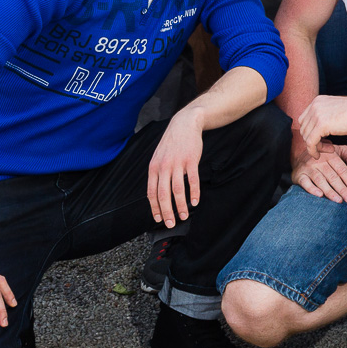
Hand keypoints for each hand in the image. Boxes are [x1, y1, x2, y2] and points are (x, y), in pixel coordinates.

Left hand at [147, 107, 204, 226]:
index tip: (158, 219)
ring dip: (180, 206)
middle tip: (171, 223)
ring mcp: (178, 164)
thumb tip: (157, 192)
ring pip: (177, 190)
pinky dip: (193, 193)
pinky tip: (195, 202)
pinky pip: (192, 180)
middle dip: (167, 212)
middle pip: (163, 194)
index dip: (155, 208)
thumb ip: (157, 173)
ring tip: (184, 216)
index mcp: (154, 167)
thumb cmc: (172, 143)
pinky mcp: (191, 160)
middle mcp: (164, 167)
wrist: (185, 124)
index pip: (151, 192)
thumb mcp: (159, 156)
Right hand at [294, 139, 346, 202]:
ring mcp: (308, 168)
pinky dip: (312, 189)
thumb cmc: (326, 155)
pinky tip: (319, 195)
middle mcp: (319, 161)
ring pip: (320, 180)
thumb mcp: (340, 150)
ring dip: (330, 191)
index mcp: (331, 155)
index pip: (342, 170)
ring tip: (338, 200)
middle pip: (332, 177)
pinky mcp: (299, 175)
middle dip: (342, 189)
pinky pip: (305, 182)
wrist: (302, 152)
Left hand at [296, 94, 346, 152]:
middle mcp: (314, 106)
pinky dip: (313, 151)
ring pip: (306, 137)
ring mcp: (317, 114)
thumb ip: (325, 115)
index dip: (310, 132)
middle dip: (312, 140)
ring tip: (329, 149)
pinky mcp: (321, 125)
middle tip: (327, 146)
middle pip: (304, 129)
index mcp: (317, 101)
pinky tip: (319, 155)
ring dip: (315, 146)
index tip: (323, 139)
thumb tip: (320, 128)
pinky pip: (310, 143)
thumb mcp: (336, 110)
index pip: (304, 120)